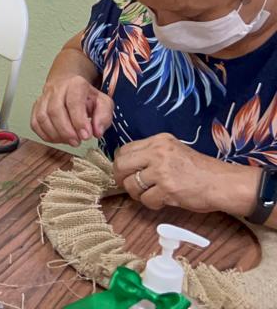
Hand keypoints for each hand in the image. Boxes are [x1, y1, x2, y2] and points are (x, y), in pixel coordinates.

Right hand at [31, 75, 113, 146]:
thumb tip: (96, 132)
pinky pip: (35, 123)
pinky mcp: (36, 107)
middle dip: (65, 131)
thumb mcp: (103, 103)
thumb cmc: (86, 97)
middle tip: (76, 142)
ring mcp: (43, 97)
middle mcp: (56, 89)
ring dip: (55, 134)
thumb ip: (103, 117)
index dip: (79, 121)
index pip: (73, 102)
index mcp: (75, 84)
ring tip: (68, 141)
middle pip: (54, 110)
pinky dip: (45, 134)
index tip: (86, 136)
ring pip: (42, 117)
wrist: (69, 85)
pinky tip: (57, 138)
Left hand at [113, 133, 260, 214]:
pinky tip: (162, 200)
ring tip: (149, 195)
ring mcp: (162, 171)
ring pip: (131, 185)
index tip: (125, 173)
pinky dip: (151, 203)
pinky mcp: (168, 189)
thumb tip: (127, 165)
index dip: (121, 164)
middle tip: (129, 186)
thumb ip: (151, 154)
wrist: (223, 183)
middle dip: (121, 179)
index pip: (125, 150)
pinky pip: (146, 199)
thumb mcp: (174, 151)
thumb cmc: (199, 170)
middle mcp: (158, 152)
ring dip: (137, 194)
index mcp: (159, 141)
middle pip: (122, 166)